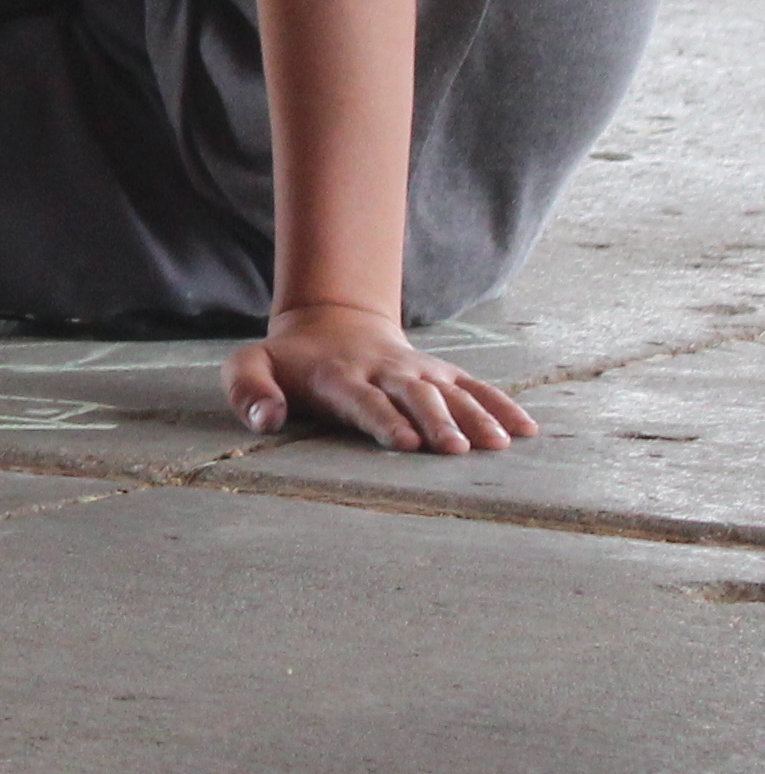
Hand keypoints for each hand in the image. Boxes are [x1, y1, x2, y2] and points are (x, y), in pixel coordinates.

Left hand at [226, 303, 536, 453]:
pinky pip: (475, 387)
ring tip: (498, 445)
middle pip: (413, 397)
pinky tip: (526, 430)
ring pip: (450, 392)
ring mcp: (417, 371)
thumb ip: (247, 389)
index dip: (383, 420)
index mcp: (339, 376)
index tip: (405, 442)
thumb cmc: (290, 361)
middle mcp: (384, 372)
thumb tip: (265, 420)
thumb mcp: (251, 365)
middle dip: (435, 422)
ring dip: (474, 417)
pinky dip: (501, 405)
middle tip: (455, 451)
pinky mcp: (442, 373)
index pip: (363, 400)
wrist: (333, 322)